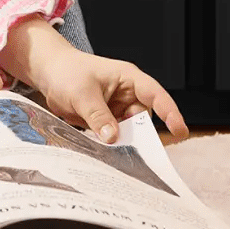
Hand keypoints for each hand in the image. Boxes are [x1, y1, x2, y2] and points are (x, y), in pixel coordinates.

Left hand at [0, 16, 188, 144]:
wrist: (49, 73)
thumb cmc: (67, 72)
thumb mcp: (82, 93)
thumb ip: (97, 115)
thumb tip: (113, 138)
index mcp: (128, 78)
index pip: (155, 94)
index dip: (169, 111)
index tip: (179, 130)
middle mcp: (127, 94)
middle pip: (143, 119)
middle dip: (140, 136)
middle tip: (136, 154)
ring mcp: (118, 108)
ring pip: (130, 131)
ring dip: (124, 143)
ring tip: (117, 156)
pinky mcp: (108, 120)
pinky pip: (116, 136)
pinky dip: (112, 146)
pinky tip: (106, 156)